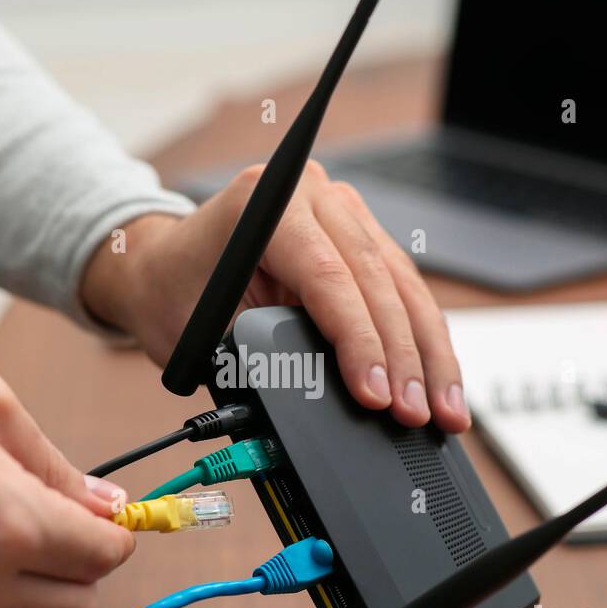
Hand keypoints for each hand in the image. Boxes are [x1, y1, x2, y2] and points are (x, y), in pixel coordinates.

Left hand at [81, 161, 470, 431]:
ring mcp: (342, 210)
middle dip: (402, 358)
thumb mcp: (200, 333)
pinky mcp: (362, 236)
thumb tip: (322, 404)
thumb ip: (258, 359)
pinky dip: (422, 339)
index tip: (375, 395)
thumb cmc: (173, 295)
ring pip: (403, 285)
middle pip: (376, 280)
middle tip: (415, 414)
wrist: (163, 266)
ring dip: (428, 353)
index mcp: (264, 202)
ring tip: (443, 410)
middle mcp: (311, 193)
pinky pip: (402, 288)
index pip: (329, 277)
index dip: (359, 342)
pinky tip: (439, 380)